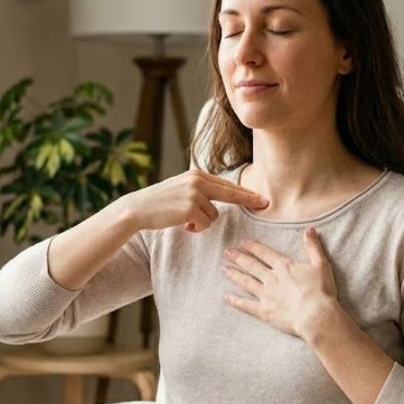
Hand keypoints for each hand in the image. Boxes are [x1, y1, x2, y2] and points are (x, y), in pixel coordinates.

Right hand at [121, 168, 269, 233]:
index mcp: (196, 174)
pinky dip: (195, 228)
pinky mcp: (190, 208)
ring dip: (202, 222)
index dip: (245, 193)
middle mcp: (197, 181)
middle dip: (248, 200)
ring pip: (214, 215)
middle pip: (231, 193)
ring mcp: (194, 194)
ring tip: (184, 219)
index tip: (261, 198)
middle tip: (266, 204)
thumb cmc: (160, 202)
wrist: (137, 209)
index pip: (226, 184)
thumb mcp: (181, 189)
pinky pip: (204, 224)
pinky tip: (181, 224)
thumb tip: (221, 198)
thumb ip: (200, 190)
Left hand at [221, 227, 338, 341]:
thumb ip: (313, 247)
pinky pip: (246, 305)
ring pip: (246, 282)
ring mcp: (265, 295)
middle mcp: (271, 278)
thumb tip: (309, 229)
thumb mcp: (320, 264)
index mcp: (283, 266)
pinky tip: (227, 297)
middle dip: (239, 258)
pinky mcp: (264, 311)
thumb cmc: (320, 290)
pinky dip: (236, 301)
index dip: (253, 247)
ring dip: (234, 275)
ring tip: (224, 269)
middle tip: (227, 252)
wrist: (315, 315)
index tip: (242, 242)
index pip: (264, 253)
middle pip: (251, 265)